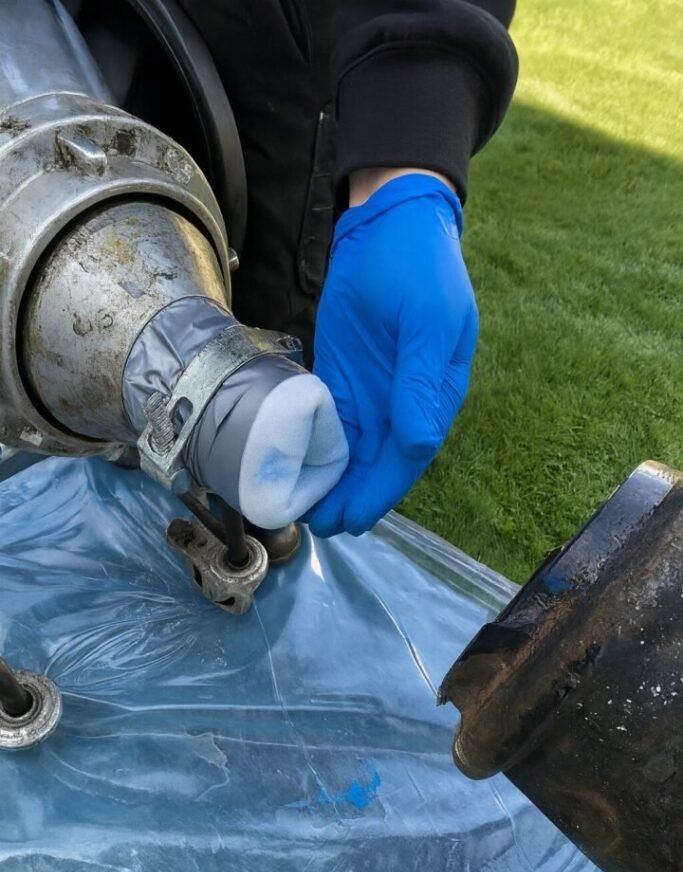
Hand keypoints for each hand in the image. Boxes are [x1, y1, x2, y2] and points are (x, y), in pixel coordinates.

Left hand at [305, 172, 478, 536]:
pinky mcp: (345, 379)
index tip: (354, 517)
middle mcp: (405, 402)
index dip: (381, 489)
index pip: (409, 454)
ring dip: (334, 482)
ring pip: (354, 451)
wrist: (389, 223)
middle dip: (353, 496)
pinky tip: (300, 472)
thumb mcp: (426, 323)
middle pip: (379, 462)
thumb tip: (417, 442)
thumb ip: (419, 383)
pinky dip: (317, 451)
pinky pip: (333, 425)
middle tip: (321, 528)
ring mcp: (375, 392)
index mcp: (434, 394)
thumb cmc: (419, 268)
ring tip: (308, 514)